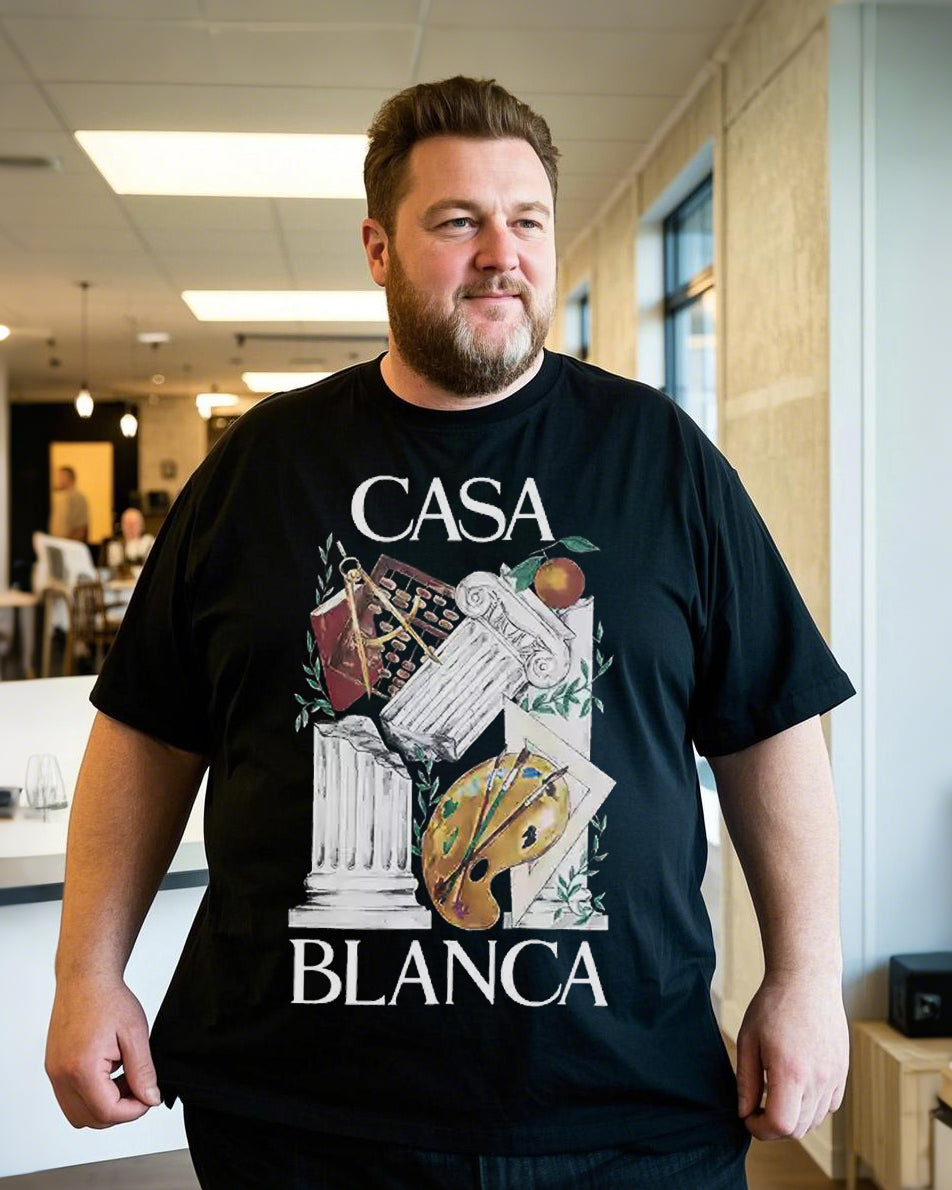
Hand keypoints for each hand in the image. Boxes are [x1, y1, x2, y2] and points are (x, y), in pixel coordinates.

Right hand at [45, 977, 161, 1127]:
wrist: (85, 979)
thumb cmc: (109, 999)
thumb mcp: (135, 1035)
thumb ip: (143, 1072)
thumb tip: (150, 1099)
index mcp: (81, 1068)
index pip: (107, 1112)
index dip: (133, 1111)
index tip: (148, 1097)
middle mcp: (61, 1076)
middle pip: (91, 1119)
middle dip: (119, 1110)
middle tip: (138, 1086)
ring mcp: (54, 1073)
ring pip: (78, 1114)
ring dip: (104, 1106)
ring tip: (124, 1077)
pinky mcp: (54, 1068)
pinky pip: (70, 1099)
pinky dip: (91, 1096)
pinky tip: (109, 1073)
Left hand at [735, 971, 847, 1140]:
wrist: (807, 980)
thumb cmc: (773, 1005)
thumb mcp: (749, 1040)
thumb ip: (746, 1081)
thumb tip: (744, 1113)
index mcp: (791, 1072)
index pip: (780, 1125)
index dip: (760, 1129)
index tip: (748, 1116)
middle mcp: (818, 1079)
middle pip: (798, 1129)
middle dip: (774, 1126)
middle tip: (757, 1107)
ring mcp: (834, 1076)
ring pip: (814, 1120)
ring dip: (794, 1117)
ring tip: (776, 1093)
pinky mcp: (842, 1071)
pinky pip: (829, 1105)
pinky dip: (812, 1106)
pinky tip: (797, 1085)